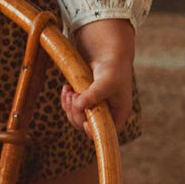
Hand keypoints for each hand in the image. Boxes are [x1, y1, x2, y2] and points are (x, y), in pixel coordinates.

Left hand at [61, 18, 134, 135]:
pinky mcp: (85, 100)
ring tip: (68, 90)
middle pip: (86, 124)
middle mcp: (107, 113)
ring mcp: (95, 107)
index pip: (105, 132)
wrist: (107, 52)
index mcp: (118, 113)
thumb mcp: (106, 82)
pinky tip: (66, 88)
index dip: (93, 130)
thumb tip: (79, 106)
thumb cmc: (113, 67)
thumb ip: (94, 95)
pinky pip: (72, 107)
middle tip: (74, 96)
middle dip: (76, 112)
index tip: (85, 121)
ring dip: (69, 106)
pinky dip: (66, 99)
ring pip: (76, 116)